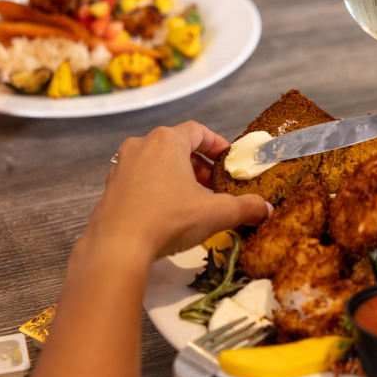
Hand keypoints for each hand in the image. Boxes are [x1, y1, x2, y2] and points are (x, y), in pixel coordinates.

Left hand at [76, 122, 271, 268]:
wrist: (118, 245)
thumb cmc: (166, 219)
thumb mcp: (215, 213)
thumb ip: (245, 208)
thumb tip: (264, 209)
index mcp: (166, 141)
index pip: (197, 131)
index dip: (216, 144)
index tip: (227, 158)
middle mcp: (141, 147)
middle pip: (176, 147)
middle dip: (198, 165)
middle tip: (213, 184)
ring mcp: (122, 167)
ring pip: (156, 164)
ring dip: (177, 177)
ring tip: (193, 200)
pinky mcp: (111, 189)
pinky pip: (139, 181)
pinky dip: (156, 189)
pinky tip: (168, 213)